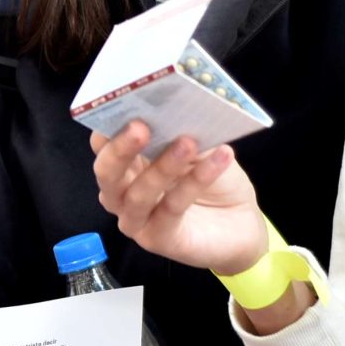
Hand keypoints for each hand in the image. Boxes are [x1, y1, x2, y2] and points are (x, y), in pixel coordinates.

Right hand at [90, 124, 266, 275]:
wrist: (241, 223)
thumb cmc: (214, 183)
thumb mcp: (200, 151)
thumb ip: (180, 133)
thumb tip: (174, 109)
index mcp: (126, 167)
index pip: (103, 146)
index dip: (108, 127)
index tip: (120, 105)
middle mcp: (122, 195)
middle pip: (107, 173)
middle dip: (121, 149)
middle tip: (140, 127)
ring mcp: (137, 221)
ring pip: (138, 194)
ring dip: (163, 166)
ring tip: (188, 143)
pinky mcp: (158, 240)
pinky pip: (172, 209)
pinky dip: (195, 182)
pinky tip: (220, 159)